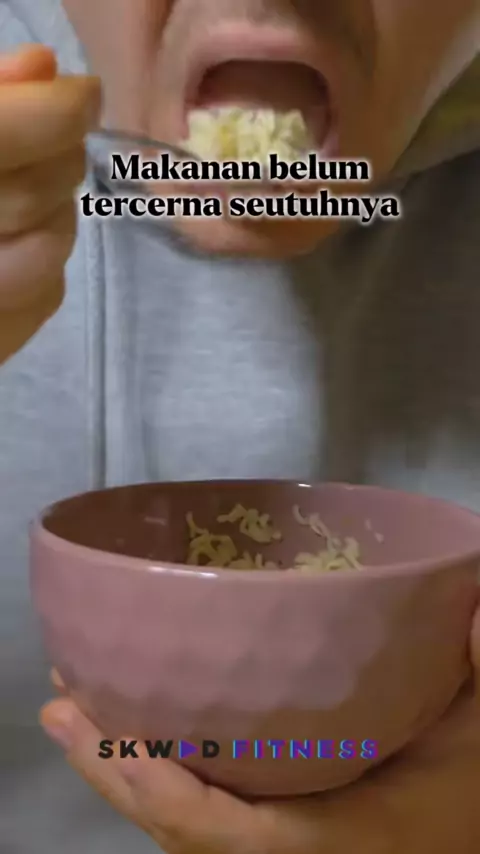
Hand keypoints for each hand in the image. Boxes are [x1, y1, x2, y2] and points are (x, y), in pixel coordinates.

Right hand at [0, 45, 99, 362]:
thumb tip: (41, 69)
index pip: (5, 138)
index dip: (59, 112)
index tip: (83, 95)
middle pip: (34, 197)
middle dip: (61, 162)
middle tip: (56, 143)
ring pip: (47, 254)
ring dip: (54, 217)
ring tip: (26, 200)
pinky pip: (44, 298)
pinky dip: (44, 266)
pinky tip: (12, 247)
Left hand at [41, 611, 479, 853]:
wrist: (465, 834)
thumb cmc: (468, 798)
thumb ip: (478, 673)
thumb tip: (474, 599)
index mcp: (334, 840)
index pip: (230, 833)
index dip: (161, 792)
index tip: (101, 732)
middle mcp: (291, 852)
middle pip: (179, 835)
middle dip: (112, 774)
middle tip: (59, 708)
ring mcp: (280, 847)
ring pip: (181, 832)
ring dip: (120, 775)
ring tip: (72, 714)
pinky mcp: (278, 832)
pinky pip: (200, 820)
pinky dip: (154, 783)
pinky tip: (136, 739)